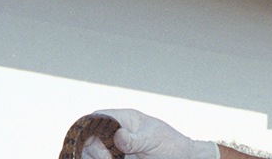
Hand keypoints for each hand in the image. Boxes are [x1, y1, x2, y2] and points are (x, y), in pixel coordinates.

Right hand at [81, 109, 218, 158]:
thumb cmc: (170, 144)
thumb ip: (135, 139)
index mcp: (125, 118)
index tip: (98, 145)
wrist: (181, 158)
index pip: (98, 116)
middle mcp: (116, 129)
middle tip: (108, 158)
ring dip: (96, 156)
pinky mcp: (115, 156)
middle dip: (93, 148)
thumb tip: (118, 136)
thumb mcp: (153, 140)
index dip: (90, 128)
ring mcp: (114, 144)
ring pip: (91, 149)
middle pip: (90, 135)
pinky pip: (100, 157)